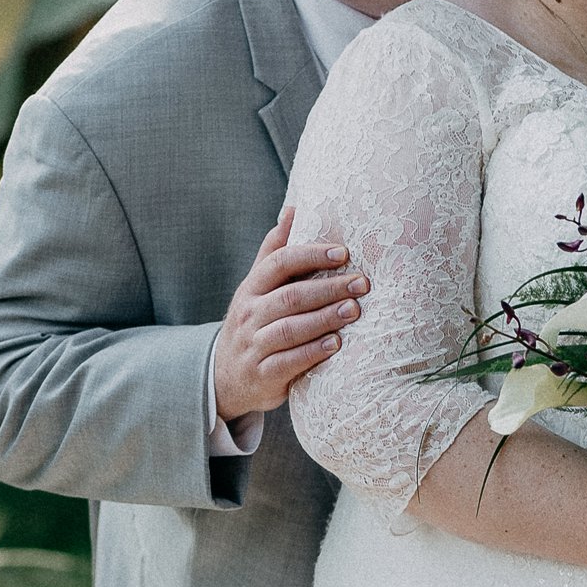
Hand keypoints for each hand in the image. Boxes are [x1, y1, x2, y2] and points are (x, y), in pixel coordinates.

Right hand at [212, 210, 369, 423]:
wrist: (224, 378)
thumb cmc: (253, 323)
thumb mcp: (256, 287)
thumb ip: (274, 251)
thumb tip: (294, 209)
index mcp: (251, 288)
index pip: (279, 263)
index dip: (311, 255)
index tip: (344, 253)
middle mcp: (250, 315)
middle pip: (291, 296)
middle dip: (329, 288)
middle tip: (361, 283)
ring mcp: (254, 346)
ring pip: (291, 329)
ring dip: (325, 318)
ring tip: (354, 310)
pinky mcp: (263, 375)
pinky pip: (289, 362)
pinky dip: (313, 352)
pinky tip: (336, 344)